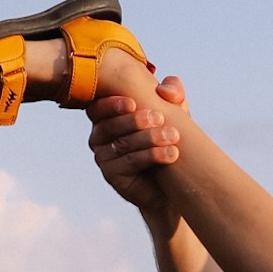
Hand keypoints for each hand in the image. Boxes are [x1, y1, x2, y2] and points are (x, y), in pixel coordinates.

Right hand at [89, 75, 186, 219]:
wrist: (171, 181)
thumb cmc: (167, 138)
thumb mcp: (174, 112)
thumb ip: (173, 93)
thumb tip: (165, 90)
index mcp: (106, 117)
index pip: (98, 108)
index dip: (112, 105)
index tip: (133, 103)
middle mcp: (99, 137)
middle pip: (111, 126)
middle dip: (135, 120)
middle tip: (159, 118)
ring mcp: (104, 158)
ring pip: (123, 144)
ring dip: (149, 138)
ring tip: (172, 136)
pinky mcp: (113, 176)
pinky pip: (130, 163)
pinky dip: (151, 156)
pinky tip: (171, 154)